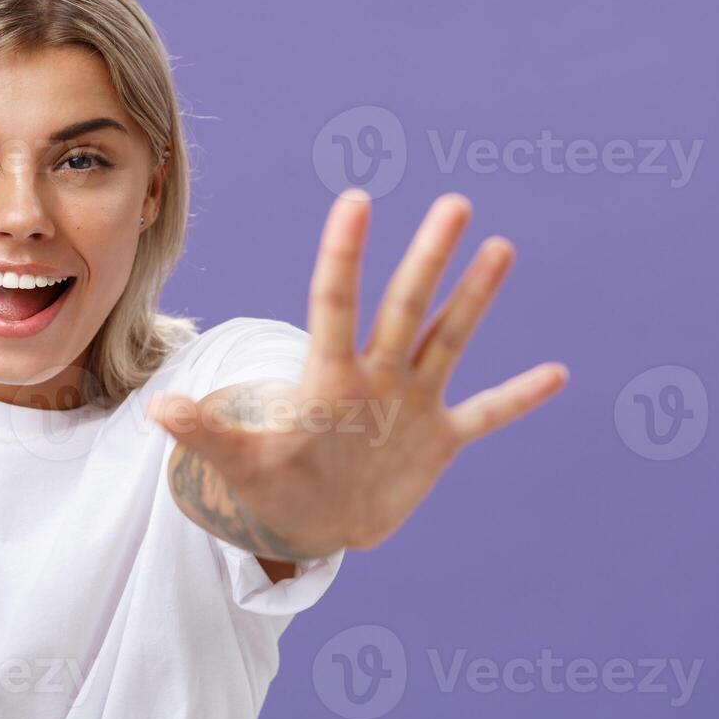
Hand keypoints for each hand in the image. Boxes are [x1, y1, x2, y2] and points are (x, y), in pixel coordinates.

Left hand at [148, 191, 566, 557]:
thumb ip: (208, 435)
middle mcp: (377, 377)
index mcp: (329, 379)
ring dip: (476, 299)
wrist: (316, 520)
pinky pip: (487, 413)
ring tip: (501, 248)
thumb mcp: (241, 465)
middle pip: (405, 307)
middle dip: (429, 258)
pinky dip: (518, 397)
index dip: (343, 254)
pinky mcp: (440, 438)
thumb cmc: (275, 483)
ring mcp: (413, 403)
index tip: (356, 198)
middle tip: (454, 203)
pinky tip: (558, 373)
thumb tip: (160, 409)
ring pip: (449, 341)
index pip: (335, 303)